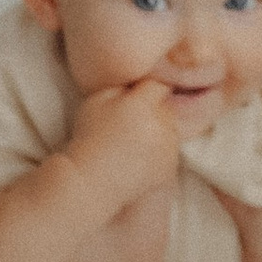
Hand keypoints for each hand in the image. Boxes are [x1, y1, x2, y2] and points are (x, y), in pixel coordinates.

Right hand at [67, 73, 184, 215]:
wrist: (93, 180)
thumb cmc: (90, 137)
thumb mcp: (96, 100)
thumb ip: (121, 85)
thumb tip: (139, 81)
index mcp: (144, 105)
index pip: (158, 85)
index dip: (146, 90)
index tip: (134, 98)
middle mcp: (162, 125)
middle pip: (166, 107)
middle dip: (153, 111)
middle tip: (130, 124)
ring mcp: (169, 148)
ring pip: (170, 129)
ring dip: (158, 131)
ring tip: (133, 143)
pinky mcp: (171, 167)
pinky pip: (170, 151)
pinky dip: (159, 152)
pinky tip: (138, 158)